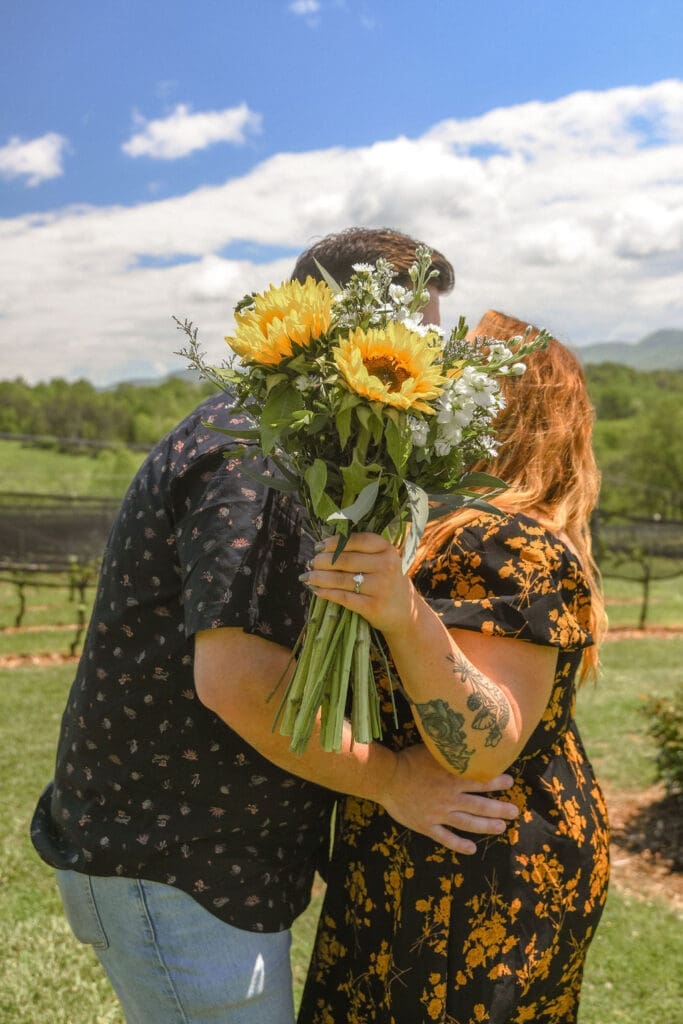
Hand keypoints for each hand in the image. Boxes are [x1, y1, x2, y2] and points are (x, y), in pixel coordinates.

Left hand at [305, 532, 415, 633]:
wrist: (406, 612)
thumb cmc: (386, 580)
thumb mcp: (382, 560)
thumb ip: (359, 551)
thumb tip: (322, 547)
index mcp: (387, 549)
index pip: (356, 540)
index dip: (334, 542)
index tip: (319, 546)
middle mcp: (386, 566)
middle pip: (345, 560)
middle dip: (322, 561)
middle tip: (311, 563)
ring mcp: (380, 587)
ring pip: (341, 579)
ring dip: (319, 577)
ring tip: (307, 577)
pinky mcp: (373, 606)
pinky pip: (343, 597)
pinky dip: (326, 593)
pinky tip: (316, 590)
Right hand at [381, 744, 518, 854]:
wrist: (387, 778)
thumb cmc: (408, 760)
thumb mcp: (431, 750)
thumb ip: (449, 751)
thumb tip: (465, 741)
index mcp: (452, 778)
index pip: (480, 781)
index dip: (496, 782)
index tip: (510, 782)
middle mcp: (449, 798)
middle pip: (480, 806)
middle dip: (499, 808)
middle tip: (514, 811)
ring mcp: (439, 813)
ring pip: (468, 823)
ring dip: (486, 826)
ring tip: (501, 827)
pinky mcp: (427, 825)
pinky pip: (446, 838)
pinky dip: (459, 844)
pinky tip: (472, 849)